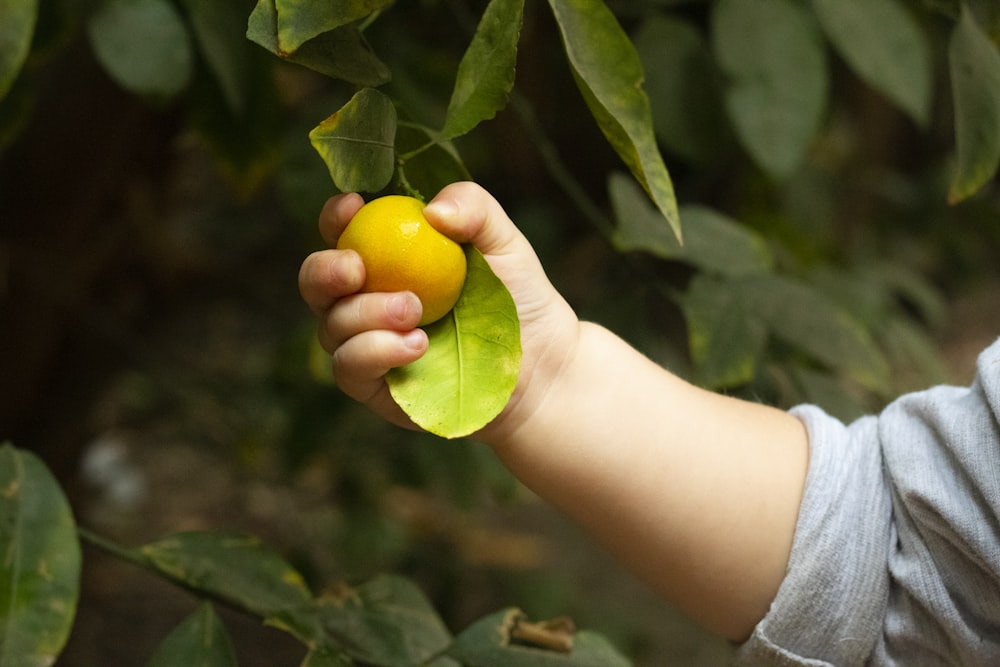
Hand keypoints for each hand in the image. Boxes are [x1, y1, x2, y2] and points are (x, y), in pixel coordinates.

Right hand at [298, 181, 579, 439]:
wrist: (540, 368)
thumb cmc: (518, 300)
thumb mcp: (505, 243)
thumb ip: (474, 208)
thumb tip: (431, 210)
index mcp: (387, 256)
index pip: (343, 231)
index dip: (336, 216)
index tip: (355, 205)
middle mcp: (365, 298)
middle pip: (315, 281)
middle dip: (325, 270)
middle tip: (358, 269)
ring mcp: (365, 343)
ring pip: (331, 326)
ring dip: (364, 314)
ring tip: (414, 312)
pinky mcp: (373, 386)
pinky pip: (349, 368)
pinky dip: (374, 352)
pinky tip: (415, 346)